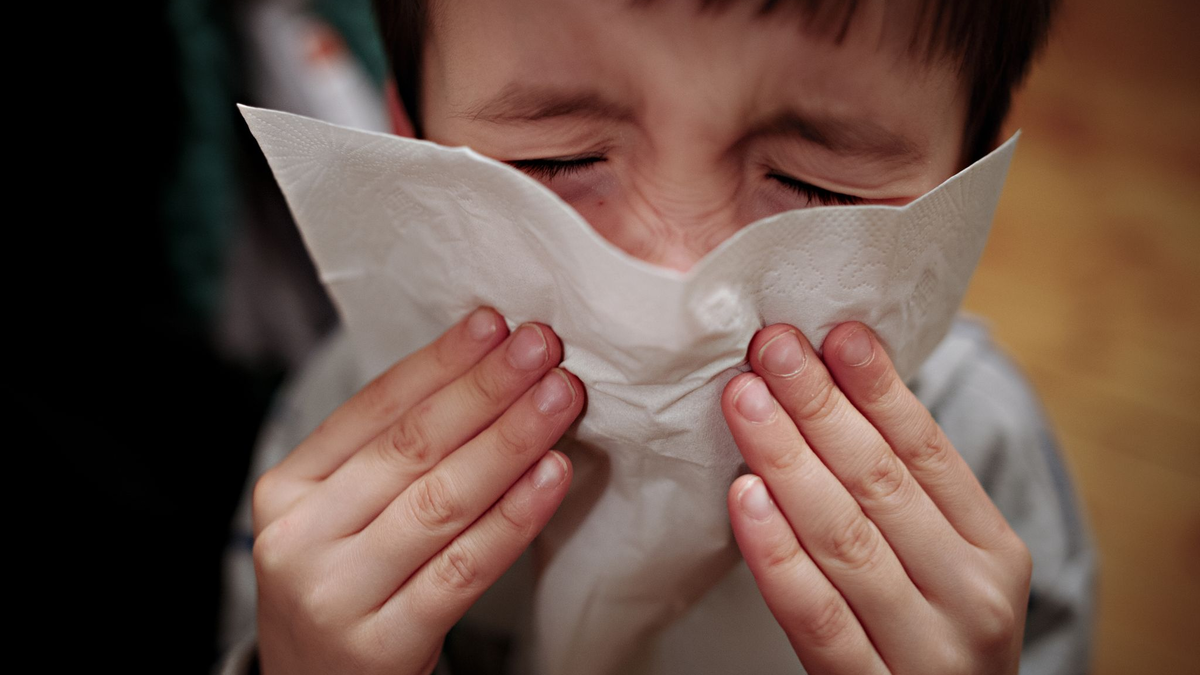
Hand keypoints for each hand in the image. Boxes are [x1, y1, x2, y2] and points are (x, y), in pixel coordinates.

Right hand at [251, 308, 583, 674]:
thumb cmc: (343, 589)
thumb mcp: (339, 516)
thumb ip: (389, 456)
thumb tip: (482, 373)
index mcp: (288, 487)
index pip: (372, 408)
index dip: (439, 362)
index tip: (494, 324)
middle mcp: (301, 535)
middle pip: (410, 447)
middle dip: (485, 389)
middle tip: (541, 348)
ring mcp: (336, 593)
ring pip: (440, 501)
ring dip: (510, 441)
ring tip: (558, 398)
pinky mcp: (381, 644)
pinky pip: (462, 569)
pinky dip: (513, 518)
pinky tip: (552, 476)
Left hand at [722, 323, 1031, 673]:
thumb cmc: (931, 633)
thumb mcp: (945, 565)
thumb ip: (903, 497)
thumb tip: (834, 389)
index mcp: (994, 551)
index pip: (929, 452)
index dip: (878, 388)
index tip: (834, 332)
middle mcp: (972, 596)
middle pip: (880, 483)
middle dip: (819, 405)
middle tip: (770, 346)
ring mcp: (926, 650)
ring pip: (845, 538)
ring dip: (788, 459)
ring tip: (745, 400)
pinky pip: (816, 616)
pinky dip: (777, 553)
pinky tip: (745, 497)